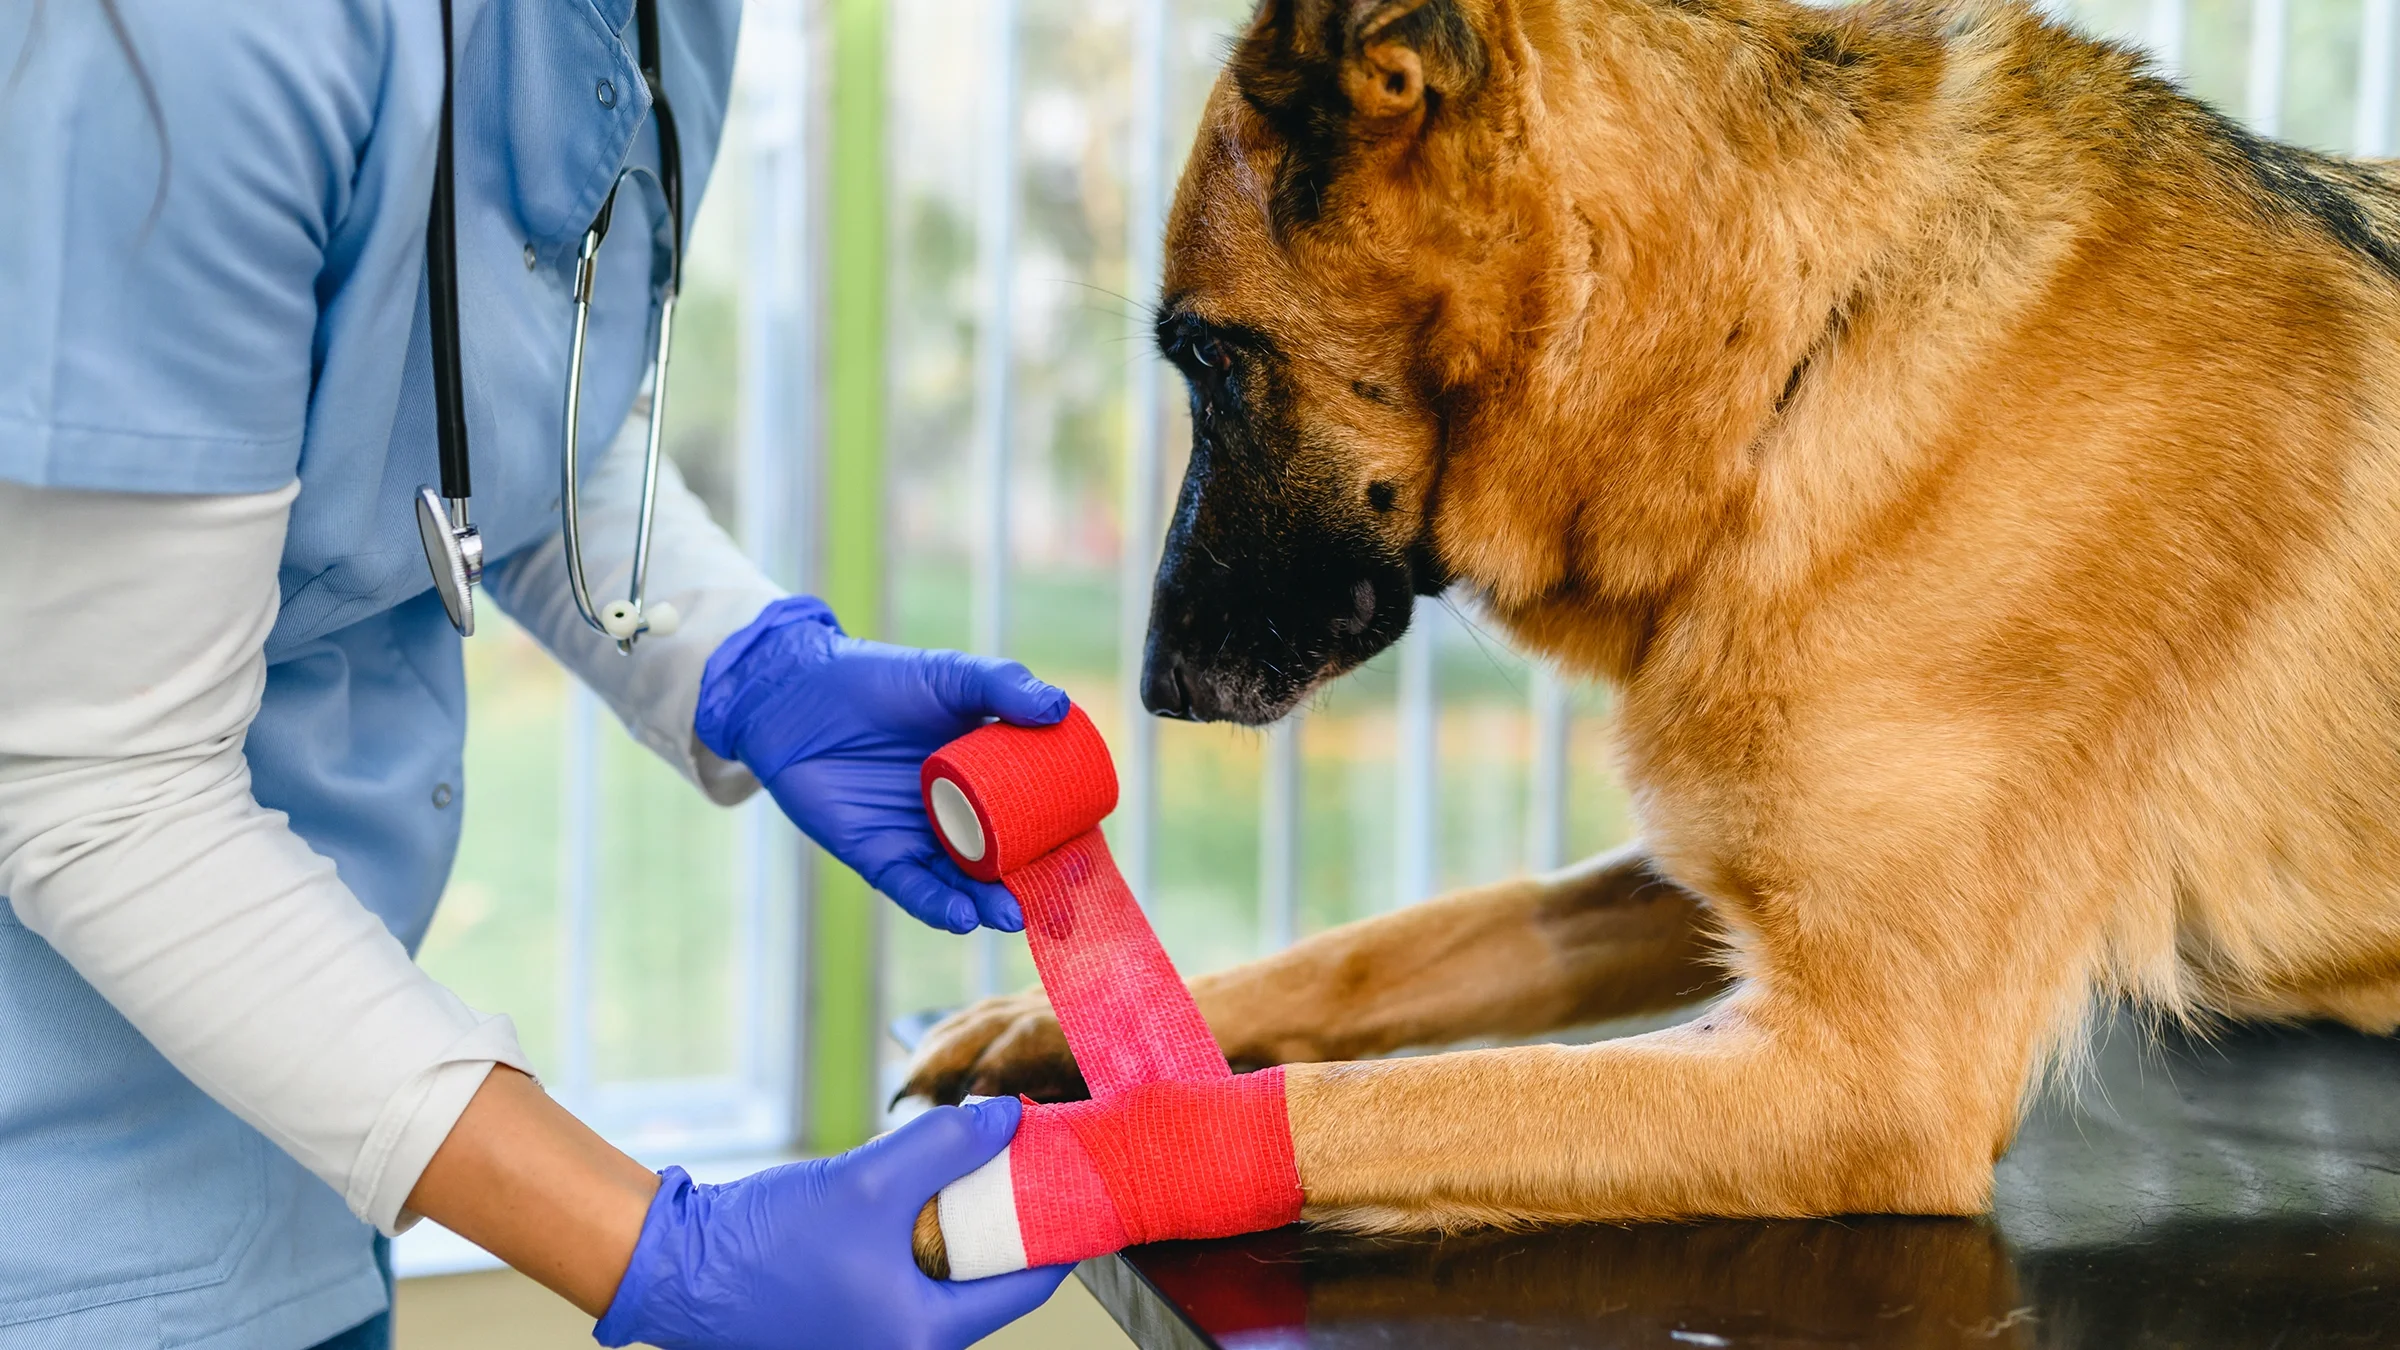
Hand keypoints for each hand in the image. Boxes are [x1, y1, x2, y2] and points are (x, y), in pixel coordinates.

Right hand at [594, 1098, 1072, 1349]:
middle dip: (1009, 1214)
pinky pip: (909, 1272)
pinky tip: (917, 1185)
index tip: (1079, 1175)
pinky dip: (924, 1230)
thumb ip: (948, 1144)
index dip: (1058, 1224)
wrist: (677, 1265)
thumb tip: (1011, 1116)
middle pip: (989, 1277)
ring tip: (975, 1159)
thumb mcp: (871, 1179)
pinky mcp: (848, 1317)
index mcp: (924, 1337)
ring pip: (948, 1271)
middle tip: (1029, 1155)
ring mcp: (874, 1336)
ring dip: (963, 1217)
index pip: (1026, 1283)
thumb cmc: (767, 1241)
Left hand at [696, 596, 1068, 931]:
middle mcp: (960, 816)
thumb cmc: (880, 680)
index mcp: (989, 778)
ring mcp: (921, 838)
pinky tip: (964, 916)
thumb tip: (1060, 708)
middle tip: (1064, 908)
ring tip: (1014, 915)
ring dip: (991, 906)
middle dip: (1036, 891)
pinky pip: (914, 889)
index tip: (1089, 856)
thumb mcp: (951, 676)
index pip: (1038, 818)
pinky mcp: (880, 857)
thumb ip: (1004, 685)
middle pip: (1008, 863)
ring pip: (964, 885)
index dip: (1066, 841)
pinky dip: (939, 905)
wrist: (800, 693)